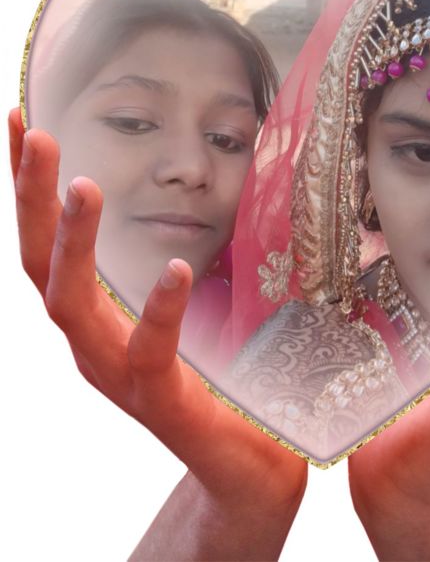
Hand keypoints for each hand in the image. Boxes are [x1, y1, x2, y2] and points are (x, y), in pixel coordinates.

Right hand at [9, 108, 306, 559]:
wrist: (243, 469)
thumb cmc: (221, 384)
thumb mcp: (190, 315)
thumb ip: (176, 271)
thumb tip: (190, 208)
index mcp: (99, 318)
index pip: (49, 245)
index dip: (30, 189)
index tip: (22, 125)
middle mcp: (93, 343)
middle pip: (40, 264)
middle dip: (32, 198)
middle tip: (33, 132)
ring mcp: (118, 375)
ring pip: (71, 304)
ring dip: (71, 243)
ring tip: (81, 185)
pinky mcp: (160, 401)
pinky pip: (148, 352)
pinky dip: (158, 310)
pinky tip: (176, 269)